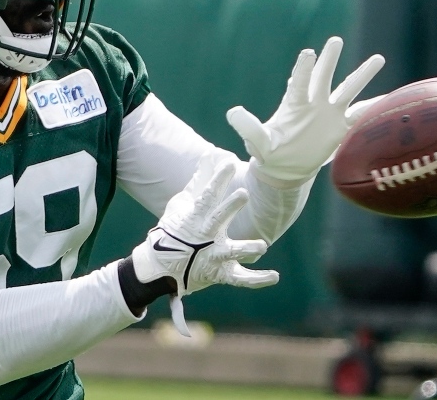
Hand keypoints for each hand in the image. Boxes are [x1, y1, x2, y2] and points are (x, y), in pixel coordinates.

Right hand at [131, 160, 277, 335]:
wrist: (160, 267)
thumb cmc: (172, 231)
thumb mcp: (179, 206)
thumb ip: (197, 184)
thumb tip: (208, 157)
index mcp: (195, 218)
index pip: (208, 195)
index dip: (218, 179)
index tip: (229, 163)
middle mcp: (206, 236)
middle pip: (219, 218)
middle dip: (231, 206)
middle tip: (244, 193)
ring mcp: (213, 256)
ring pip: (231, 252)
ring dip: (246, 248)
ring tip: (263, 245)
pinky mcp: (220, 273)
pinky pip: (240, 279)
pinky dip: (257, 280)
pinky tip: (275, 276)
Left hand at [226, 37, 384, 183]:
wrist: (286, 168)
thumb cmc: (269, 152)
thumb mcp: (257, 140)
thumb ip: (248, 127)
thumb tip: (232, 112)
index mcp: (294, 104)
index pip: (300, 82)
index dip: (304, 68)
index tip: (309, 52)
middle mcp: (314, 103)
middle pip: (324, 77)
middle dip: (330, 59)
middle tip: (336, 40)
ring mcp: (329, 114)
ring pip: (348, 90)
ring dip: (362, 75)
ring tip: (378, 58)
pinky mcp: (341, 128)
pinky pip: (361, 116)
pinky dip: (375, 109)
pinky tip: (391, 100)